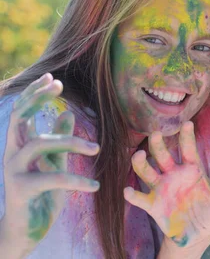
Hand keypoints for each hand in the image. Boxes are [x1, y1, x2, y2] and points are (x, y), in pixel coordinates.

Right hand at [0, 74, 99, 255]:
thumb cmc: (42, 194)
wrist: (27, 230)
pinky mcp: (22, 190)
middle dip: (38, 97)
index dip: (35, 92)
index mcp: (20, 144)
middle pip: (19, 116)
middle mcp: (13, 152)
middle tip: (60, 86)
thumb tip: (66, 113)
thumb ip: (58, 139)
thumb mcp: (53, 162)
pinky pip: (52, 178)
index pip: (23, 110)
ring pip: (40, 144)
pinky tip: (95, 186)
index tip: (54, 79)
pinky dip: (76, 181)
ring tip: (97, 148)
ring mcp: (14, 170)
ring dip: (72, 142)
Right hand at [124, 122, 209, 253]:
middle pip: (163, 155)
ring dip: (141, 163)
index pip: (188, 149)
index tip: (187, 123)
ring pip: (146, 171)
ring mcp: (161, 188)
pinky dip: (132, 195)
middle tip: (155, 133)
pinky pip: (140, 197)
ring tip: (139, 156)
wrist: (196, 234)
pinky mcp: (153, 204)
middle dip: (158, 144)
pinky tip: (128, 191)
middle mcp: (174, 174)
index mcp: (192, 170)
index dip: (187, 137)